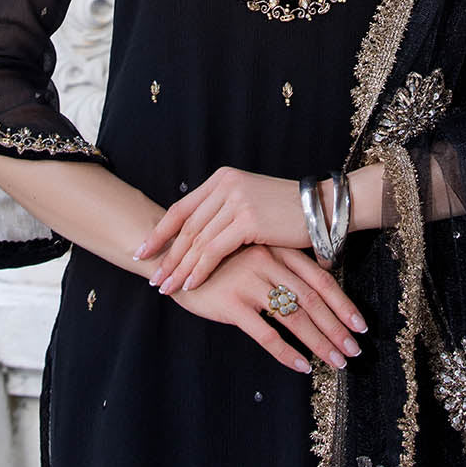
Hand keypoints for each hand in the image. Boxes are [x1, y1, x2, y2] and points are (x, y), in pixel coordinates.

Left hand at [134, 166, 322, 293]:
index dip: (160, 232)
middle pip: (186, 227)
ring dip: (179, 268)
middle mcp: (226, 185)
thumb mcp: (250, 203)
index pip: (182, 208)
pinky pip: (214, 250)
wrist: (322, 207)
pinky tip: (191, 285)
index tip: (143, 251)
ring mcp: (236, 201)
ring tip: (166, 288)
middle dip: (167, 255)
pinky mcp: (248, 220)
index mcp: (223, 179)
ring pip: (197, 241)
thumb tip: (197, 238)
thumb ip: (224, 212)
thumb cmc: (288, 211)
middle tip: (153, 277)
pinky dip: (200, 269)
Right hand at [169, 243, 367, 372]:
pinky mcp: (232, 303)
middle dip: (337, 329)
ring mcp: (250, 281)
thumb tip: (317, 294)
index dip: (343, 304)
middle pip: (313, 300)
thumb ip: (283, 267)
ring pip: (295, 317)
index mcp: (278, 250)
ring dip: (320, 342)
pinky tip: (301, 365)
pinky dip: (287, 352)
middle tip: (354, 351)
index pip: (320, 279)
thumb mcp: (254, 254)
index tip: (360, 325)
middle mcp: (268, 262)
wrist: (175, 257)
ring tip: (337, 362)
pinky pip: (266, 333)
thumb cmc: (220, 261)